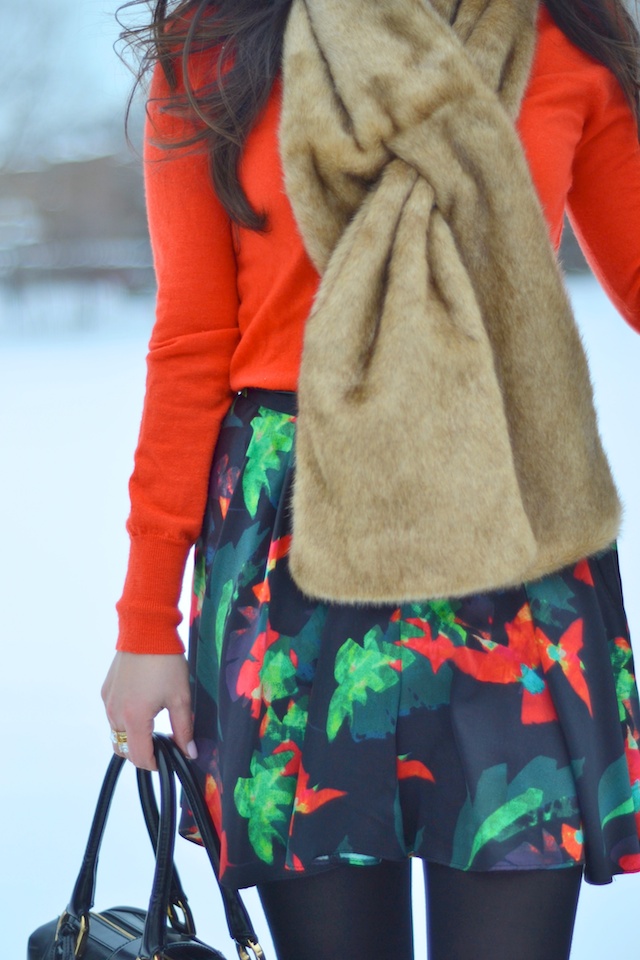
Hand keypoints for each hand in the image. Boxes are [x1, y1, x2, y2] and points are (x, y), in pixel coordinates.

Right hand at [101, 651, 195, 770]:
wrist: (146, 631)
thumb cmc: (166, 663)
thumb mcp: (180, 698)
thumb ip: (183, 730)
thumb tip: (190, 753)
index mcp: (134, 718)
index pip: (139, 757)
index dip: (155, 764)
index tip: (168, 759)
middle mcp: (114, 713)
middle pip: (123, 749)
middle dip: (142, 753)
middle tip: (163, 743)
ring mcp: (107, 701)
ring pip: (116, 733)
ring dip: (132, 737)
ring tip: (154, 725)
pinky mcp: (106, 690)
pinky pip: (112, 716)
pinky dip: (124, 721)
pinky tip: (143, 707)